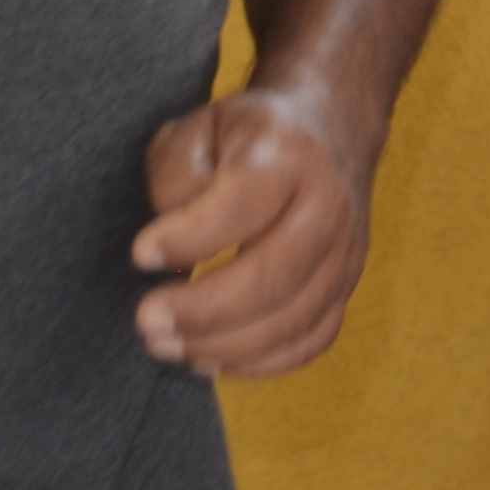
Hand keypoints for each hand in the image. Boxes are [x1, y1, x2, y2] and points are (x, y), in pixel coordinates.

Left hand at [132, 81, 373, 375]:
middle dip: (201, 312)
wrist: (333, 129)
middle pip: (271, 278)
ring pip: (292, 319)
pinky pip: (312, 340)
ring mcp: (346, 251)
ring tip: (168, 345)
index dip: (185, 240)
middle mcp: (328, 205)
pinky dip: (261, 362)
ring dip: (223, 346)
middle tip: (147, 321)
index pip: (239, 209)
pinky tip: (213, 357)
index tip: (140, 254)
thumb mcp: (199, 127)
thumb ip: (174, 175)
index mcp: (288, 156)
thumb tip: (164, 248)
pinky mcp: (348, 285)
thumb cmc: (250, 136)